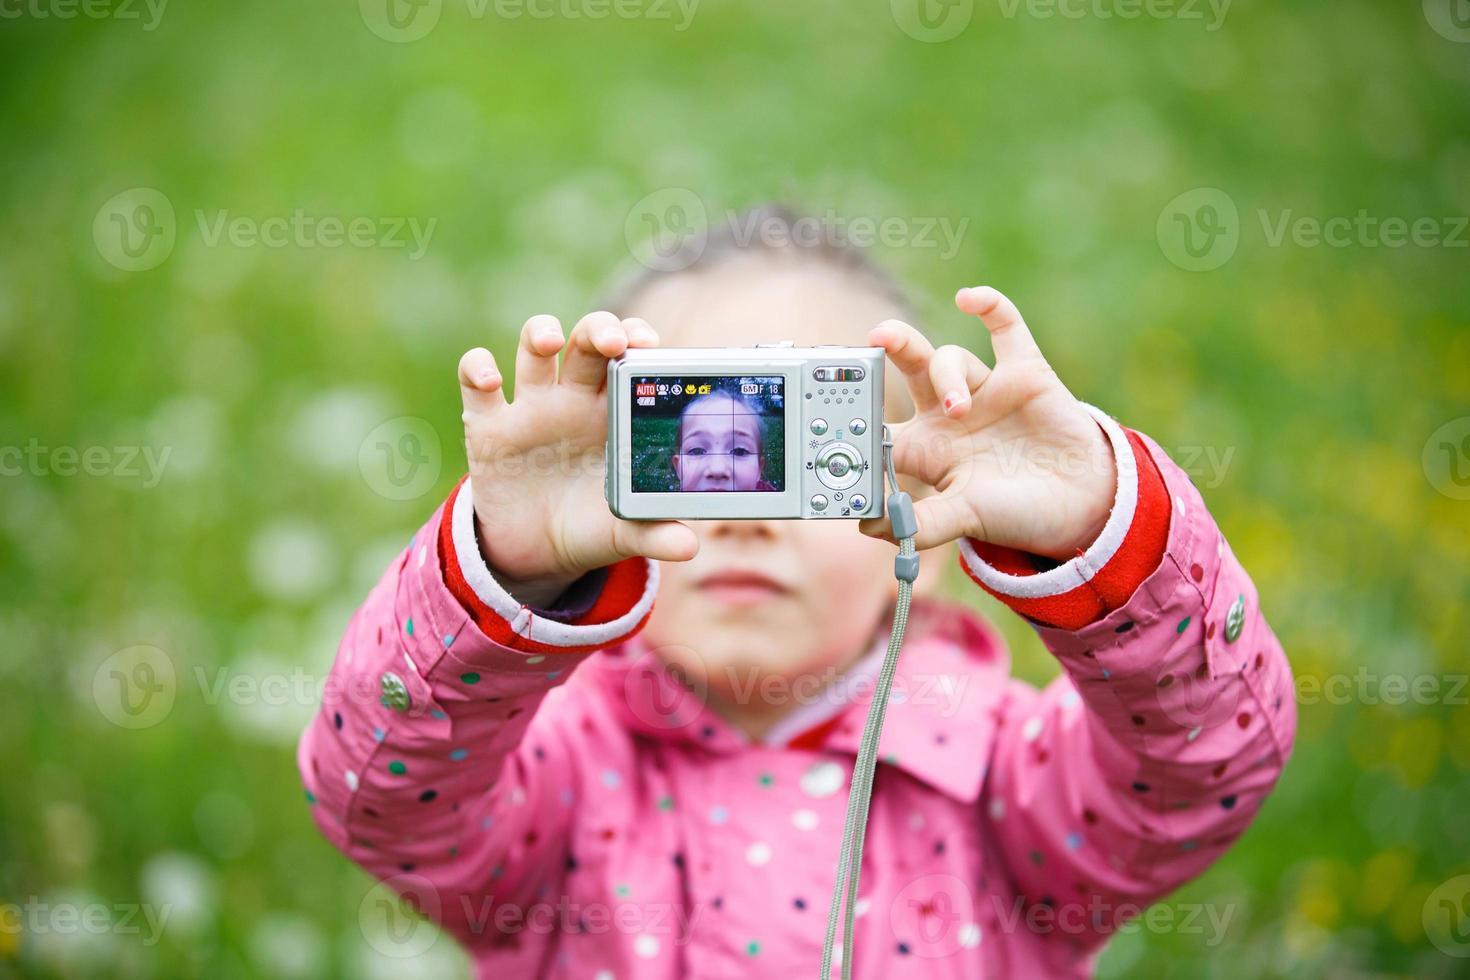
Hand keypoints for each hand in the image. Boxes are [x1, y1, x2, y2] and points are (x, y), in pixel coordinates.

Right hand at [458, 312, 697, 606]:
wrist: (537, 552)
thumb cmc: (590, 525)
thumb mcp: (622, 534)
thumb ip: (654, 535)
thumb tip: (688, 548)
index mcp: (614, 412)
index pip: (629, 356)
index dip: (636, 338)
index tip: (648, 344)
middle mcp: (574, 398)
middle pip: (587, 340)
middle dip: (600, 329)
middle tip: (614, 342)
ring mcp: (530, 407)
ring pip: (534, 347)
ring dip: (540, 332)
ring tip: (551, 341)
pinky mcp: (488, 426)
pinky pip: (476, 382)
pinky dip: (477, 369)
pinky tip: (490, 379)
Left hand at [859, 287, 1116, 560]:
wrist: (1082, 507)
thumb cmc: (1015, 514)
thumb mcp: (964, 520)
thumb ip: (919, 523)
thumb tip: (869, 526)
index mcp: (925, 448)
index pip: (879, 422)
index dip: (859, 417)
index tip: (845, 418)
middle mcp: (948, 414)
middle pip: (907, 369)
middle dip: (890, 350)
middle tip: (876, 341)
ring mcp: (986, 390)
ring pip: (950, 357)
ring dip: (948, 375)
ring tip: (958, 408)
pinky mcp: (1025, 373)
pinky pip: (1005, 327)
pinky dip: (990, 307)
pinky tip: (969, 298)